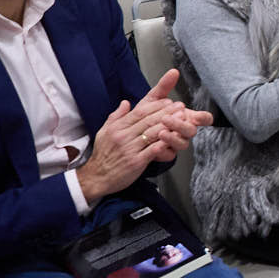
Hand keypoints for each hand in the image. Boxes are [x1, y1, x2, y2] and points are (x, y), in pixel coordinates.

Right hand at [75, 71, 206, 199]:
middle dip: (166, 112)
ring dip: (169, 125)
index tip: (168, 101)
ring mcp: (130, 149)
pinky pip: (152, 151)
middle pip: (148, 120)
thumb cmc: (103, 155)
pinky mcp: (136, 162)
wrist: (97, 177)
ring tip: (181, 119)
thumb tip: (125, 102)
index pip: (139, 112)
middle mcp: (123, 136)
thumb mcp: (104, 132)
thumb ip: (116, 116)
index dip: (156, 105)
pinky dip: (163, 144)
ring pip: (152, 134)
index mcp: (117, 127)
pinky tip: (173, 139)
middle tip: (180, 106)